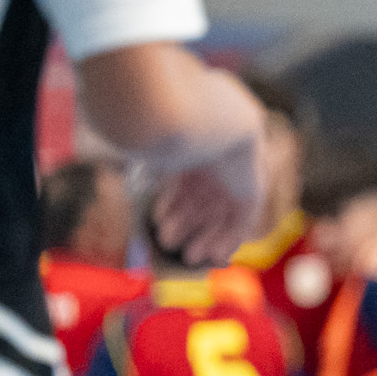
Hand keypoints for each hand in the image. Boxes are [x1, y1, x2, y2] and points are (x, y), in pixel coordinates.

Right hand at [143, 68, 264, 265]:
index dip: (170, 202)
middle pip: (203, 196)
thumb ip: (141, 157)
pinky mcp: (254, 184)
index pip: (184, 178)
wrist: (201, 118)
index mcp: (193, 140)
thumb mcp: (147, 142)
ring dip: (206, 235)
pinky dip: (231, 237)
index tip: (157, 221)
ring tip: (189, 257)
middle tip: (168, 243)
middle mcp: (217, 154)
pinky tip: (215, 257)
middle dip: (185, 222)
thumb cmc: (161, 124)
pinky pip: (245, 216)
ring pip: (221, 209)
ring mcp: (237, 169)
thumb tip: (122, 168)